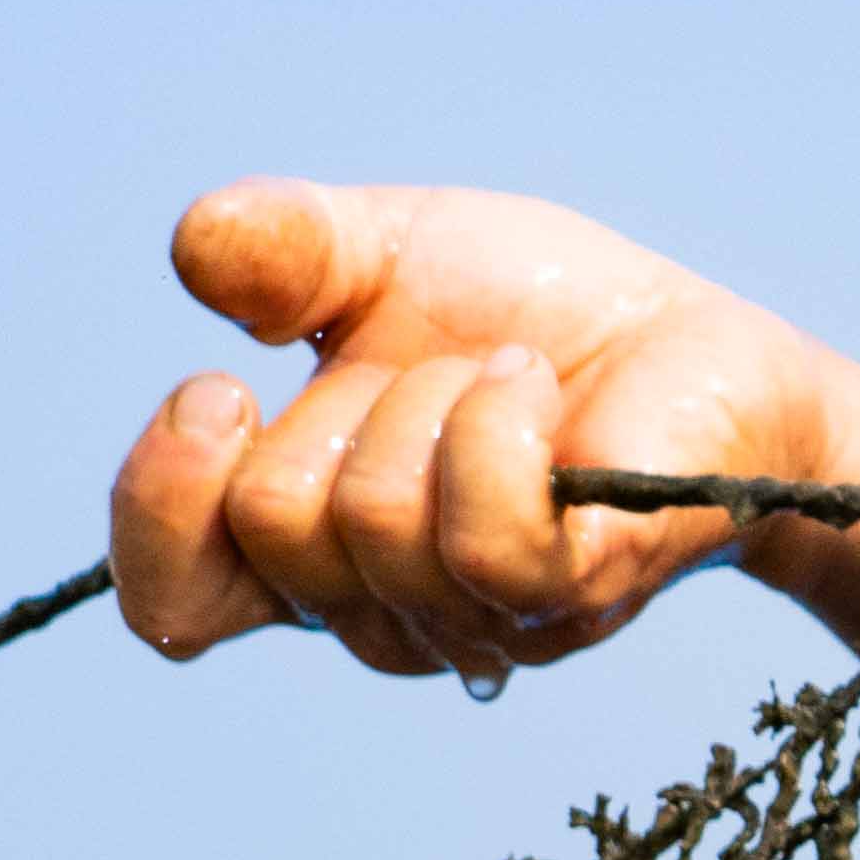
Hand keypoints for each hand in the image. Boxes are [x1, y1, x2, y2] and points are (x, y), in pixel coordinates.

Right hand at [104, 180, 855, 677]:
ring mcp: (476, 615)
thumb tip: (197, 244)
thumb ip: (282, 250)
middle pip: (270, 528)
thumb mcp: (384, 251)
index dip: (162, 502)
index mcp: (303, 548)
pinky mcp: (572, 592)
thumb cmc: (535, 312)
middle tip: (440, 364)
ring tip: (510, 373)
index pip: (169, 605)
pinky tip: (537, 389)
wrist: (697, 337)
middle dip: (346, 402)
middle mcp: (377, 607)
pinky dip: (499, 426)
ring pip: (372, 522)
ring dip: (435, 401)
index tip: (218, 387)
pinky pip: (485, 538)